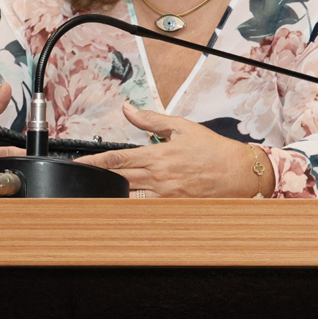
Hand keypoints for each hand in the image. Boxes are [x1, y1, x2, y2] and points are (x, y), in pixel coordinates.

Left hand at [74, 105, 266, 197]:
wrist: (239, 172)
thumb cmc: (214, 150)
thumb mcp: (183, 127)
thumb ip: (152, 119)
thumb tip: (128, 108)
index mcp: (158, 155)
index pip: (118, 158)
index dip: (94, 162)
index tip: (79, 164)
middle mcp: (158, 176)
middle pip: (117, 178)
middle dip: (95, 179)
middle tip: (77, 180)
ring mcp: (164, 195)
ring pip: (127, 197)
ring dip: (109, 196)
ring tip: (92, 196)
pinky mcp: (173, 207)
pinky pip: (145, 209)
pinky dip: (130, 208)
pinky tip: (118, 209)